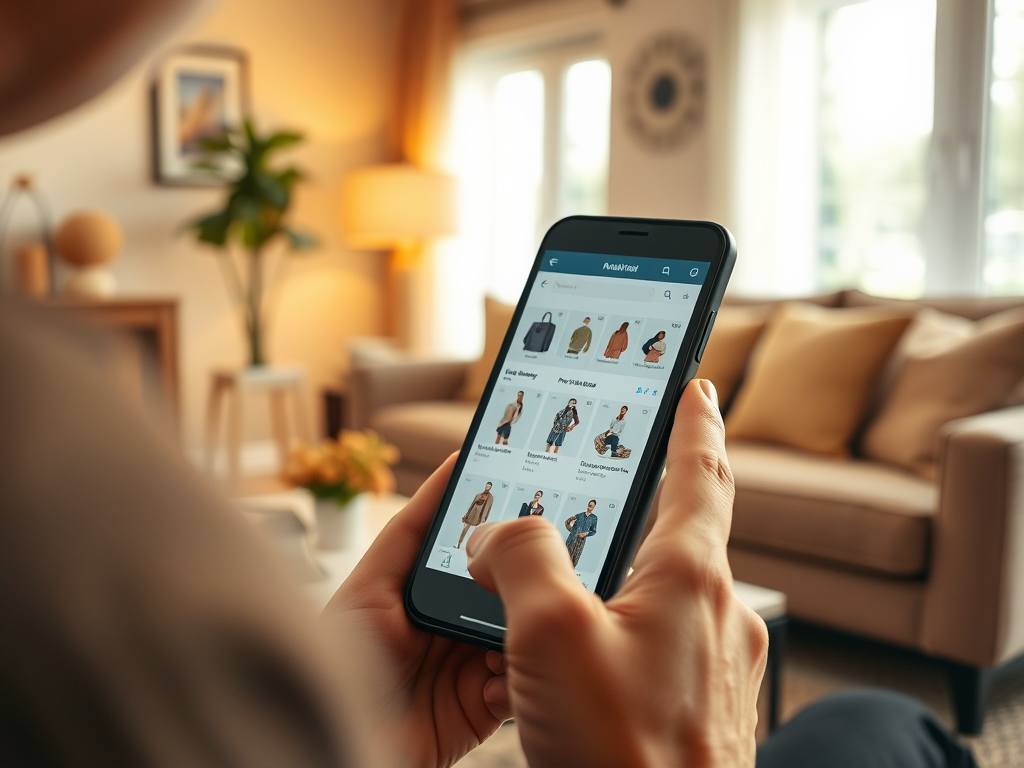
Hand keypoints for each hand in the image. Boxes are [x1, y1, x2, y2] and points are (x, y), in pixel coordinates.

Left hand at [325, 455, 509, 767]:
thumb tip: (449, 471)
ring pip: (522, 627)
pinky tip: (498, 674)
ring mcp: (470, 660)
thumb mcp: (368, 589)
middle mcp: (452, 619)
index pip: (474, 541)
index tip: (533, 476)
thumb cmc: (337, 665)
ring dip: (526, 624)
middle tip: (553, 553)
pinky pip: (519, 679)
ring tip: (521, 619)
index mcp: (425, 586)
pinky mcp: (485, 702)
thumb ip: (408, 535)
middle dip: (528, 570)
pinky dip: (520, 674)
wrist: (336, 745)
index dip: (502, 514)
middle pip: (506, 582)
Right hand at [467, 379, 767, 767]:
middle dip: (658, 492)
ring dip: (634, 564)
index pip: (701, 472)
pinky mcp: (702, 710)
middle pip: (689, 528)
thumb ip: (522, 558)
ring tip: (590, 563)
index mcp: (689, 578)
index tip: (697, 387)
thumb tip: (503, 533)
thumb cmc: (623, 754)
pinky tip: (597, 647)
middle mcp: (716, 617)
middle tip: (633, 465)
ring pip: (672, 589)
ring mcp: (716, 667)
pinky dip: (631, 620)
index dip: (694, 421)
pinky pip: (666, 639)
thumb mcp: (549, 635)